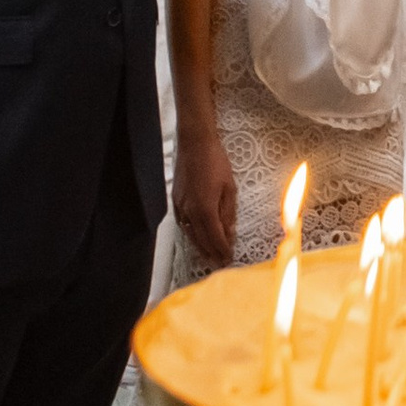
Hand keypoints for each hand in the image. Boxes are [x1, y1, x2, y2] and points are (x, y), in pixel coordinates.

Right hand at [173, 129, 237, 267]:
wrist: (195, 143)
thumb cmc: (215, 161)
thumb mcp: (229, 187)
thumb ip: (228, 212)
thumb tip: (229, 232)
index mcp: (205, 209)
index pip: (215, 238)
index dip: (222, 250)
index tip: (229, 258)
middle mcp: (190, 212)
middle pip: (201, 240)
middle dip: (212, 253)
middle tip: (220, 262)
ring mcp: (181, 207)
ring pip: (190, 234)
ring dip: (200, 247)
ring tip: (209, 256)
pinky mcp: (176, 201)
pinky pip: (183, 225)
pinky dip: (191, 234)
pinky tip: (196, 237)